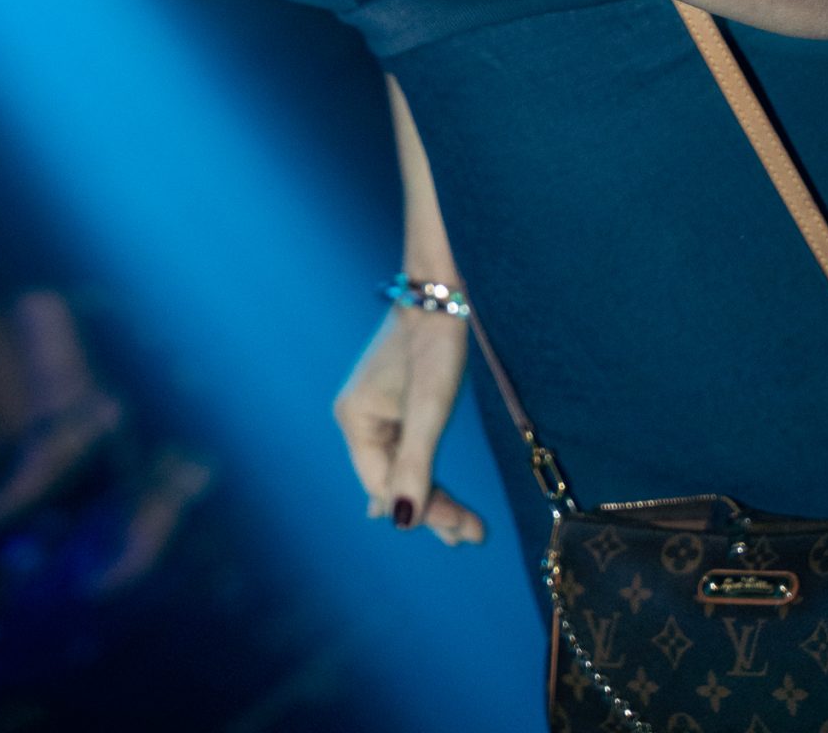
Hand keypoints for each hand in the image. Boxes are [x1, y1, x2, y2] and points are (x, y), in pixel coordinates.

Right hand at [333, 307, 485, 546]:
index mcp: (355, 418)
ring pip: (401, 467)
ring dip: (432, 497)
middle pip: (392, 479)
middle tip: (473, 535)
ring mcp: (376, 410)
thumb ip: (414, 465)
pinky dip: (427, 473)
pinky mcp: (395, 402)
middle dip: (431, 510)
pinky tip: (435, 497)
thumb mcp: (429, 409)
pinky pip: (407, 450)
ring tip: (465, 530)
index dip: (422, 512)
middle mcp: (359, 417)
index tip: (465, 531)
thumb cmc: (434, 345)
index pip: (385, 485)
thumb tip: (399, 522)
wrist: (441, 292)